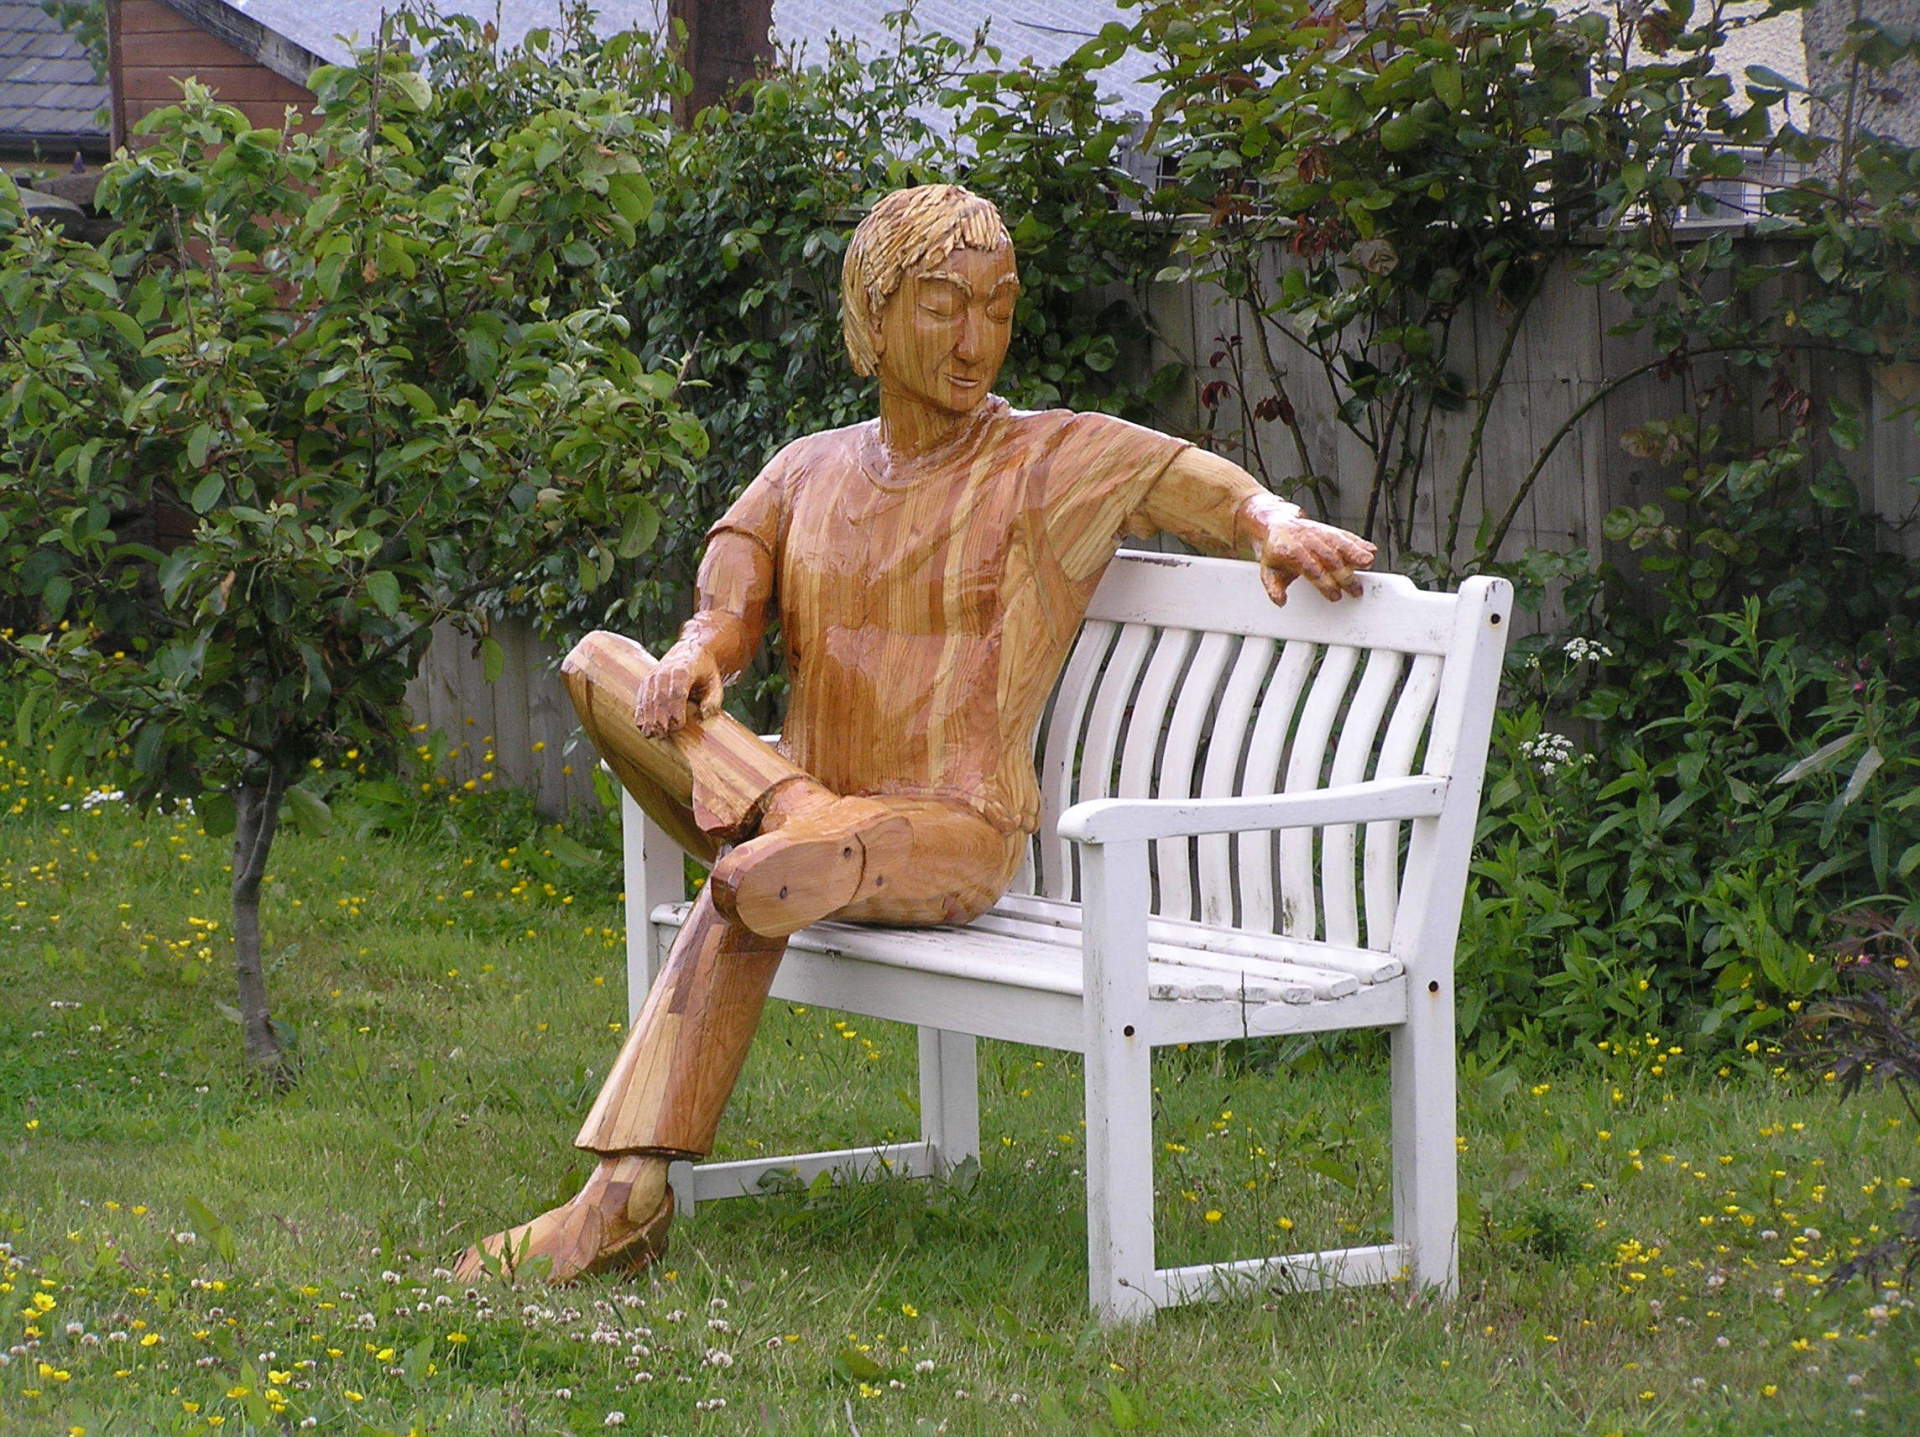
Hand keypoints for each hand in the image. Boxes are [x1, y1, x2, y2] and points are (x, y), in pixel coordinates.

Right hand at [633, 647, 724, 736]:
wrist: (689, 652)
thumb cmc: (704, 672)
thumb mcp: (715, 683)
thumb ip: (713, 700)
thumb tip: (703, 715)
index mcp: (684, 670)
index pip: (677, 692)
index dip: (676, 710)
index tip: (677, 726)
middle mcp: (665, 671)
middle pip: (660, 697)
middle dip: (660, 718)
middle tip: (662, 735)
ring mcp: (653, 676)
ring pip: (648, 699)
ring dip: (648, 718)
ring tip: (650, 734)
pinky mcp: (646, 681)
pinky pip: (641, 698)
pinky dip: (640, 712)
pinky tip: (641, 725)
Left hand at [1252, 507, 1376, 607]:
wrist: (1275, 524)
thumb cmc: (1276, 552)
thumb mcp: (1268, 572)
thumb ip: (1273, 589)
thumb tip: (1280, 601)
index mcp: (1291, 551)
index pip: (1311, 569)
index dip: (1324, 583)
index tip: (1335, 596)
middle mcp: (1307, 540)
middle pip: (1329, 558)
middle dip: (1345, 575)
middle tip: (1356, 590)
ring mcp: (1319, 533)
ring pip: (1340, 543)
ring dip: (1356, 553)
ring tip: (1369, 563)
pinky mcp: (1329, 530)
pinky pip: (1345, 536)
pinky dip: (1359, 543)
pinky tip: (1371, 550)